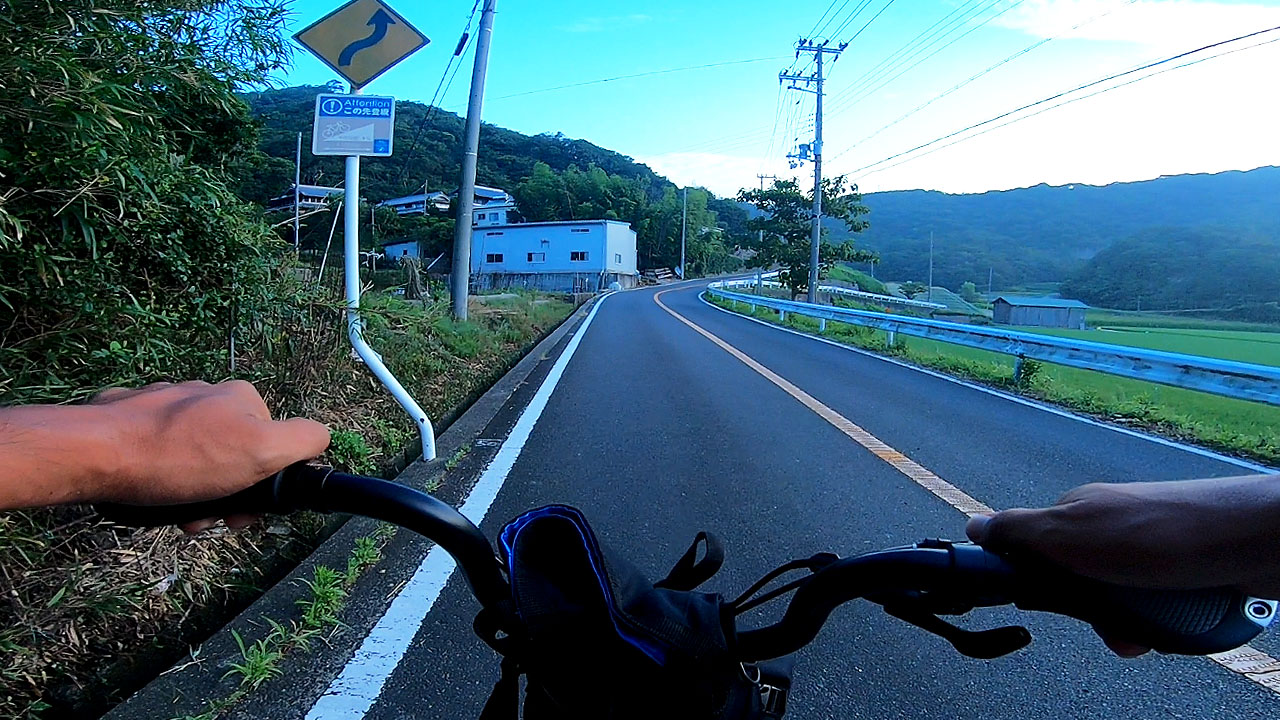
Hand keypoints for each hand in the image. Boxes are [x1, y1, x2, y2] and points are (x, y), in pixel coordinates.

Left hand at [89, 381, 329, 528]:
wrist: (94, 456)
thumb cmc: (177, 458)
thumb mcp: (262, 451)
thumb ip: (303, 439)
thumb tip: (321, 437)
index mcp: (241, 398)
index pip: (273, 443)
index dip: (263, 483)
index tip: (242, 509)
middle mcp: (205, 394)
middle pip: (232, 453)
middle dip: (225, 493)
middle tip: (206, 519)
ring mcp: (164, 404)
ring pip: (194, 457)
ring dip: (192, 493)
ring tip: (177, 513)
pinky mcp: (128, 419)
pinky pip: (157, 453)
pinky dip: (159, 478)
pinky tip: (150, 493)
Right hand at [966, 475, 1279, 655]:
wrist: (1247, 543)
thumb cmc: (1155, 533)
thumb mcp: (1070, 531)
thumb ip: (1018, 531)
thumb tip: (971, 527)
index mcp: (1075, 513)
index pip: (1031, 552)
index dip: (1030, 581)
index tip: (1037, 604)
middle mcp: (1108, 529)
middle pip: (1073, 584)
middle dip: (1084, 611)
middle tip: (1104, 622)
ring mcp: (1145, 553)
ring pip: (1113, 601)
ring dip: (1121, 623)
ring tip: (1140, 631)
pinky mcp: (1179, 574)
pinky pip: (1150, 608)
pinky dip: (1153, 623)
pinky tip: (1163, 626)